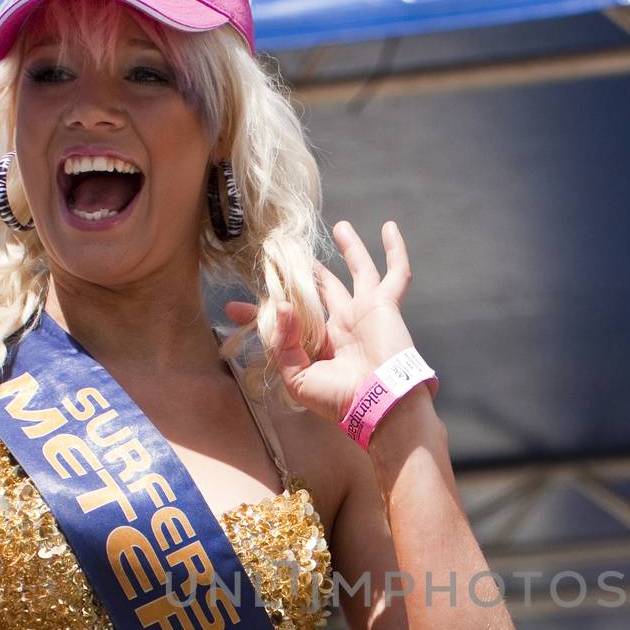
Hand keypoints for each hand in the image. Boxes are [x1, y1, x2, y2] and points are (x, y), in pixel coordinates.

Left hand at [224, 219, 414, 423]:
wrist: (378, 403)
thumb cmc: (339, 399)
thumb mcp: (298, 378)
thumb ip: (283, 344)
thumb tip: (281, 305)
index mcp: (321, 345)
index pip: (287, 321)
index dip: (261, 313)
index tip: (234, 307)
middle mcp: (342, 325)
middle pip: (321, 289)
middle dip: (302, 273)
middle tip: (284, 253)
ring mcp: (364, 312)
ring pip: (358, 271)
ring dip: (351, 248)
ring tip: (340, 226)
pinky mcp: (384, 305)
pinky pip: (395, 273)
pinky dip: (395, 251)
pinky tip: (390, 228)